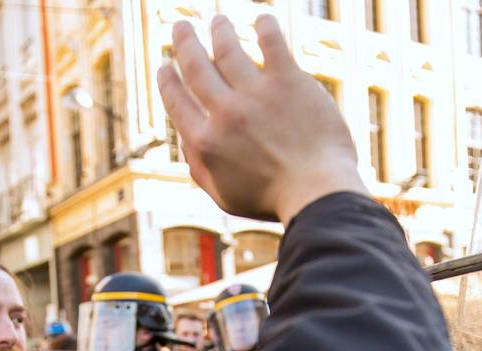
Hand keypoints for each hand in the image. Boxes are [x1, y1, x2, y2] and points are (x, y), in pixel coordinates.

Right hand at [157, 15, 367, 224]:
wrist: (317, 193)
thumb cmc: (273, 201)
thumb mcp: (223, 196)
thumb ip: (199, 167)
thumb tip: (186, 140)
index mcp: (205, 142)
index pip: (177, 102)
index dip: (168, 81)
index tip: (165, 67)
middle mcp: (225, 113)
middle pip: (196, 67)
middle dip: (184, 43)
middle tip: (181, 27)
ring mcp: (256, 95)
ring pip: (228, 48)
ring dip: (219, 30)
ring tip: (218, 20)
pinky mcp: (288, 82)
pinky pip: (271, 42)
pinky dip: (264, 26)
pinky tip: (262, 18)